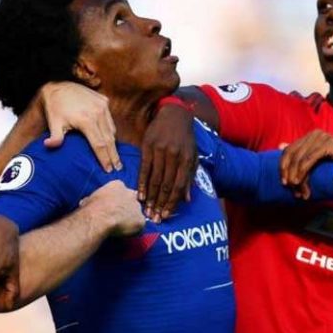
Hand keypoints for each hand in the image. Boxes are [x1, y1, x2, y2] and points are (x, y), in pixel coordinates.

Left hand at [39, 82, 120, 171]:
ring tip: (115, 157)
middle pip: (109, 139)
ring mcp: (102, 106)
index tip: (109, 170)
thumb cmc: (55, 106)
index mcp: (87, 120)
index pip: (99, 145)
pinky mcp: (104, 100)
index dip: (105, 159)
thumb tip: (49, 146)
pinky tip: (110, 139)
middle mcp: (98, 113)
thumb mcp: (53, 122)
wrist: (58, 84)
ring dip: (113, 144)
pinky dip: (110, 130)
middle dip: (114, 156)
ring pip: (111, 129)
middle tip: (118, 168)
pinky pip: (110, 119)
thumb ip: (55, 137)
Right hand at [80, 180, 145, 236]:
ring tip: (121, 227)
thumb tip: (87, 202)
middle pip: (132, 199)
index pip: (122, 190)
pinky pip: (139, 225)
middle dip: (127, 207)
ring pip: (137, 213)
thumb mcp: (90, 198)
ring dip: (131, 218)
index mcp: (118, 185)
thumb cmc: (91, 207)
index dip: (118, 199)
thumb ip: (95, 199)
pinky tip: (125, 233)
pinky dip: (134, 230)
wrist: (99, 218)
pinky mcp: (141, 220)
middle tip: (118, 216)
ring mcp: (137, 207)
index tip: (112, 206)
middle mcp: (131, 194)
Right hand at [139, 103, 196, 221]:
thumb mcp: (193, 156)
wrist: (174, 114)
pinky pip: (144, 168)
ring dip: (150, 197)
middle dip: (160, 203)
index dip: (172, 202)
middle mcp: (173, 155)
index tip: (167, 215)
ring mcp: (160, 150)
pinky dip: (141, 183)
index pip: (179, 186)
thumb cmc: (185, 138)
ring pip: (154, 179)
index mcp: (186, 159)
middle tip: (155, 218)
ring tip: (146, 210)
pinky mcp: (147, 146)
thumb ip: (190, 177)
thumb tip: (187, 199)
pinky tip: (139, 195)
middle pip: (165, 184)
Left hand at [280, 130, 332, 197]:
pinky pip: (309, 160)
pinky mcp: (329, 144)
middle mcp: (317, 133)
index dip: (283, 166)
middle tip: (286, 186)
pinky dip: (302, 172)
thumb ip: (299, 153)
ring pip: (299, 158)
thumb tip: (280, 144)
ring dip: (295, 175)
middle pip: (293, 153)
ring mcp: (324, 137)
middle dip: (288, 172)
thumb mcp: (314, 160)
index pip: (290, 150)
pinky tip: (300, 182)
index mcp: (312, 135)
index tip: (283, 181)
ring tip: (294, 187)